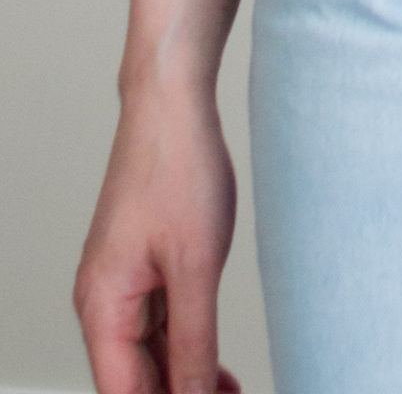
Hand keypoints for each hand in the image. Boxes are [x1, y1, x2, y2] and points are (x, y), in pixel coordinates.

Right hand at [74, 83, 240, 393]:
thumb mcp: (196, 266)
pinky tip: (215, 363)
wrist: (173, 104)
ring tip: (230, 393)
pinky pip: (157, 323)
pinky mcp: (142, 264)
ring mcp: (122, 282)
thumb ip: (193, 340)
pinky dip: (185, 346)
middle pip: (133, 378)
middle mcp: (103, 300)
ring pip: (147, 354)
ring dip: (184, 377)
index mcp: (102, 306)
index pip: (124, 393)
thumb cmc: (177, 167)